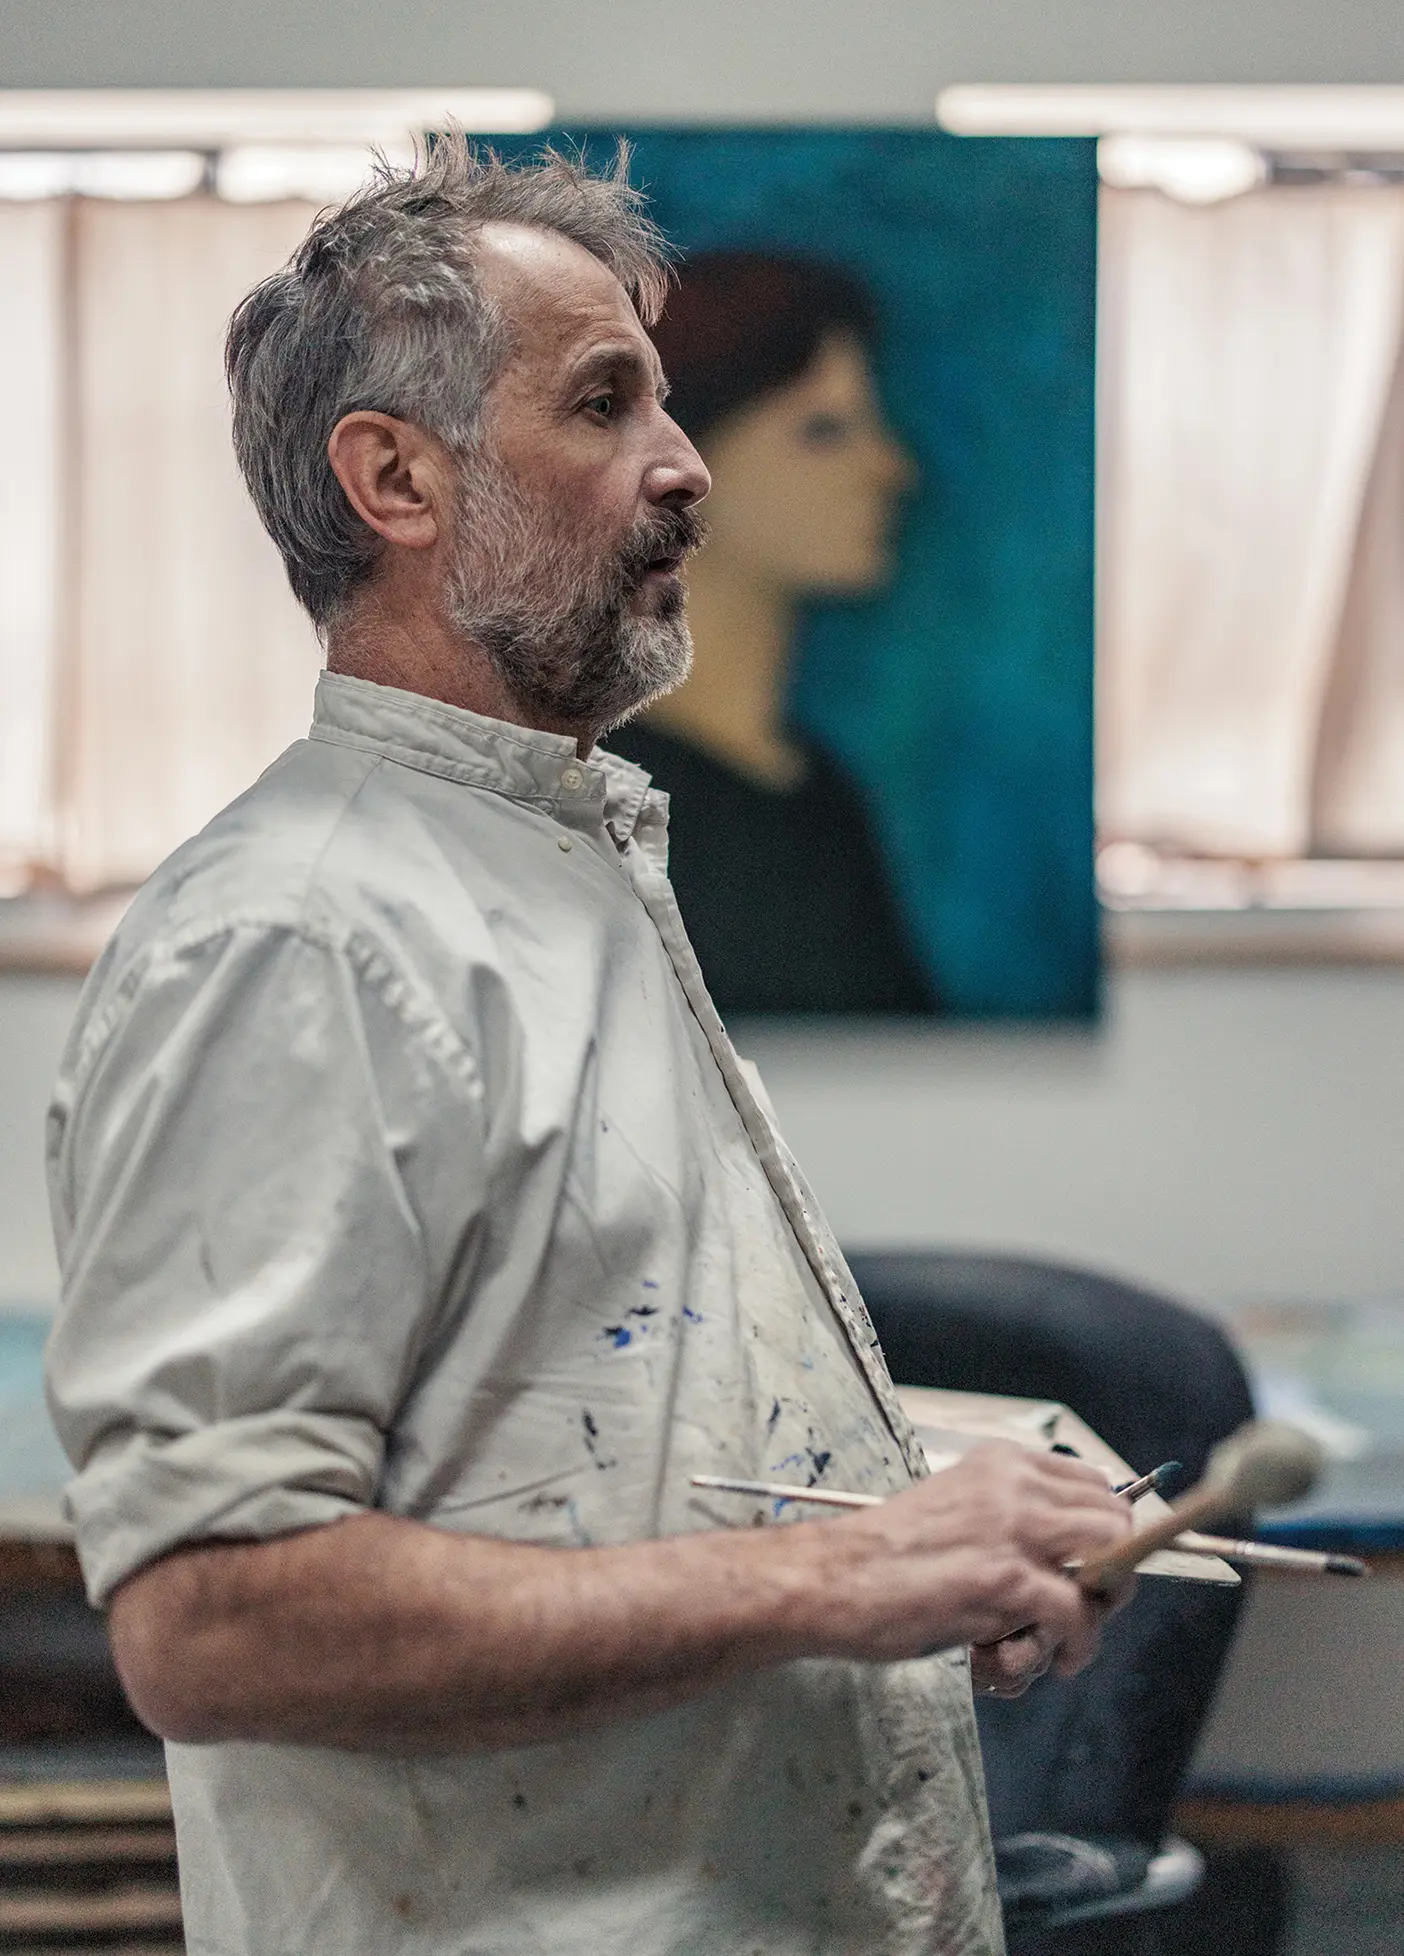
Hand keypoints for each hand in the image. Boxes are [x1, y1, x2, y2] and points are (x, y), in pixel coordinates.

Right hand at [804, 1442, 1134, 1680]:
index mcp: (1000, 1462)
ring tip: (1073, 1637)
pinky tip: (1058, 1659)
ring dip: (1103, 1607)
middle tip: (1089, 1605)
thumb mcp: (954, 1508)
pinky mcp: (1008, 1580)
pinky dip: (1078, 1644)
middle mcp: (1014, 1485)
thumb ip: (1005, 1518)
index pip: (1093, 1482)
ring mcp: (1014, 1530)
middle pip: (1114, 1518)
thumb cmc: (883, 1553)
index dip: (1103, 1531)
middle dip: (1114, 1568)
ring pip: (1111, 1560)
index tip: (1093, 1566)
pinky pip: (1079, 1615)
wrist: (834, 1578)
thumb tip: (1060, 1556)